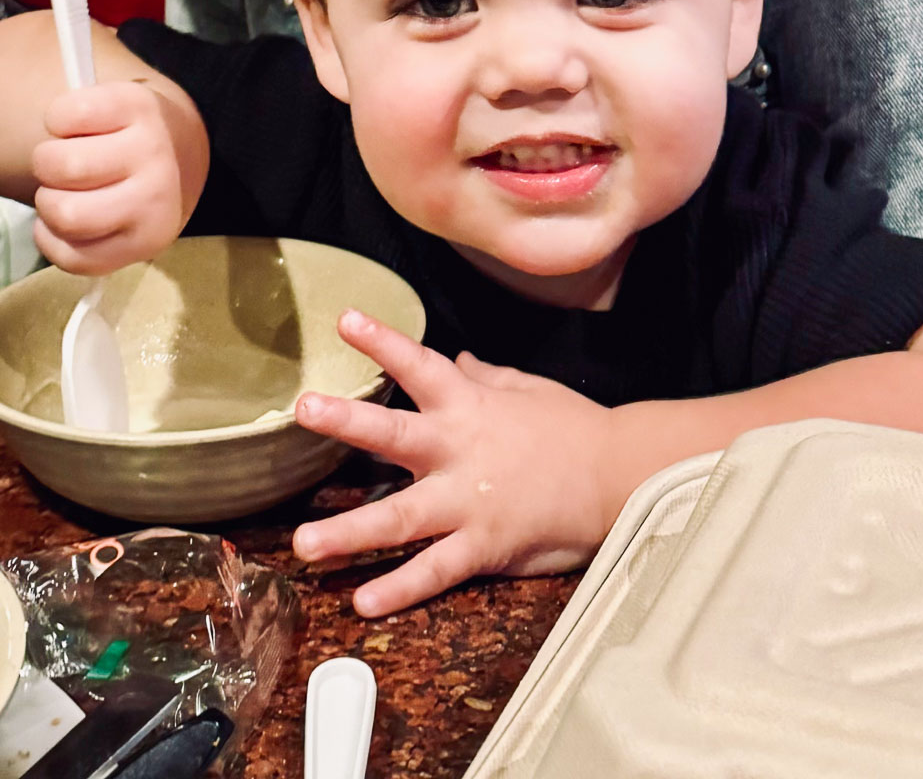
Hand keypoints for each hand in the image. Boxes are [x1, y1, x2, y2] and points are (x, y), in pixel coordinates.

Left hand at [30, 78, 205, 272]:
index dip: (56, 120)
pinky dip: (54, 242)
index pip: (62, 114)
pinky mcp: (145, 247)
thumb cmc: (131, 131)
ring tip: (65, 195)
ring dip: (50, 206)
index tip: (72, 124)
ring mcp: (153, 204)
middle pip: (60, 166)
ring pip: (65, 214)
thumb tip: (55, 39)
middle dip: (47, 165)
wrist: (186, 165)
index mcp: (142, 107)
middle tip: (62, 165)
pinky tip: (66, 226)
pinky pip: (74, 256)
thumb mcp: (114, 99)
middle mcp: (155, 154)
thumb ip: (78, 96)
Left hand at [292, 310, 617, 614]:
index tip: (345, 320)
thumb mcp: (528, 389)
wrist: (619, 476)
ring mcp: (469, 501)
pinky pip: (435, 570)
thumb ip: (486, 376)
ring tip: (304, 544)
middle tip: (304, 407)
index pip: (419, 364)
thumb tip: (458, 357)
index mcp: (470, 405)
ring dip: (350, 531)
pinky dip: (400, 588)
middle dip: (346, 420)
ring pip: (400, 516)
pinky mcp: (485, 545)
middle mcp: (460, 449)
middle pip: (393, 433)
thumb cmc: (574, 428)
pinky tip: (364, 601)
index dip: (382, 341)